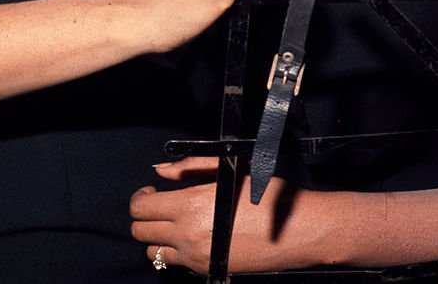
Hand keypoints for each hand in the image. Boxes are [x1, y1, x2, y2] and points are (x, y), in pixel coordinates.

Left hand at [130, 156, 309, 273]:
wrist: (296, 229)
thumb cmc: (266, 193)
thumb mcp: (230, 169)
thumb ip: (190, 167)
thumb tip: (159, 170)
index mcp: (190, 206)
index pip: (141, 208)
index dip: (141, 197)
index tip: (151, 190)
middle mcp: (187, 236)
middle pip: (141, 232)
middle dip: (145, 216)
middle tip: (159, 204)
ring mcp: (195, 258)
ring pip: (152, 252)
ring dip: (156, 236)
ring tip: (174, 222)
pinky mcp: (206, 270)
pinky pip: (175, 264)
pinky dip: (175, 251)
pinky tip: (194, 235)